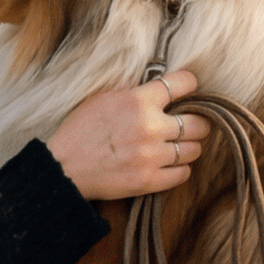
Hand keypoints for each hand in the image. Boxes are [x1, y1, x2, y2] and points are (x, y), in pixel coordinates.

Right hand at [47, 69, 206, 202]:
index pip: (182, 85)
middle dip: (197, 121)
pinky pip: (183, 174)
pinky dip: (181, 168)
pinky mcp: (150, 181)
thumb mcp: (103, 96)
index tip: (189, 88)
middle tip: (190, 123)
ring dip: (189, 146)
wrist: (66, 167)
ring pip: (193, 150)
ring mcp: (151, 156)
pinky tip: (171, 163)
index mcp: (138, 100)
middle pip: (197, 123)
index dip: (190, 84)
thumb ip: (133, 90)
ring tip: (179, 144)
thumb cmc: (81, 128)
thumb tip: (156, 82)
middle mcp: (150, 127)